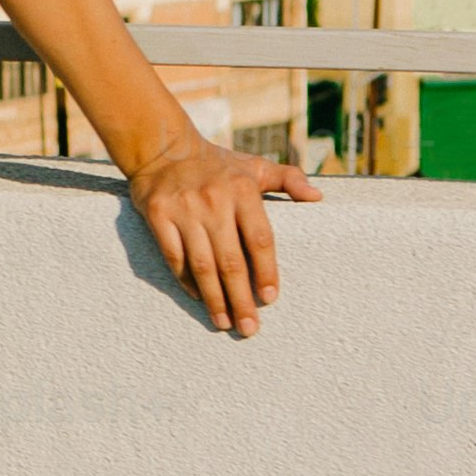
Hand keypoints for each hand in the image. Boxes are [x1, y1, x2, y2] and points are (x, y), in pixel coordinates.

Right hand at [125, 136, 319, 337]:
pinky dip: (186, 280)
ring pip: (201, 264)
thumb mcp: (255, 165)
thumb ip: (289, 179)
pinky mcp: (158, 215)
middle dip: (240, 298)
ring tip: (224, 322)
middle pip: (230, 260)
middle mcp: (214, 200)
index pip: (259, 239)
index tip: (269, 299)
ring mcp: (184, 209)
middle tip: (249, 328)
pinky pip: (174, 256)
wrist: (163, 148)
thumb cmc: (217, 164)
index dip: (266, 271)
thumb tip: (317, 198)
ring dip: (213, 298)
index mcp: (242, 189)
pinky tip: (198, 297)